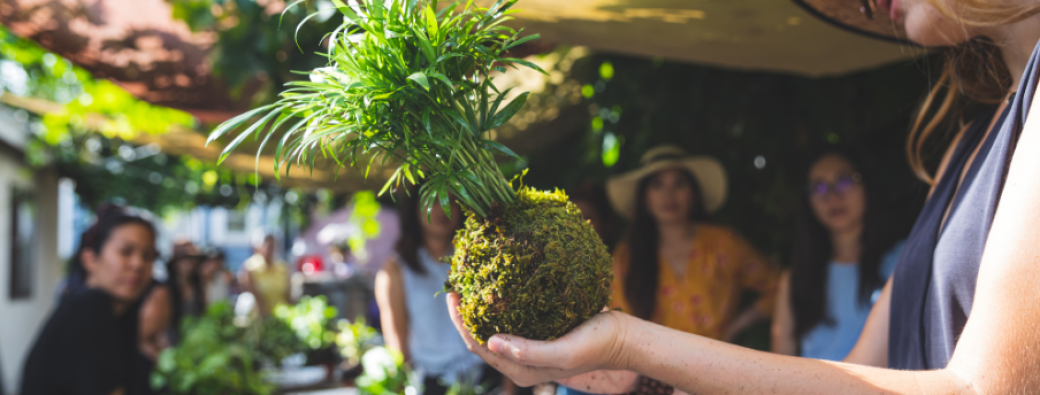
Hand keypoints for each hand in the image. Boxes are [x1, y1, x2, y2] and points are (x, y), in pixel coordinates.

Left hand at [446, 292, 629, 386]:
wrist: (623, 337)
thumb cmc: (597, 345)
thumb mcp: (565, 352)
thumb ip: (529, 352)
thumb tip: (492, 342)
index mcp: (521, 370)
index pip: (478, 346)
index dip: (460, 322)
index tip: (453, 294)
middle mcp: (520, 360)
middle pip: (480, 336)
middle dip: (464, 313)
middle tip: (456, 282)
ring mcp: (528, 345)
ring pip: (493, 326)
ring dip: (479, 306)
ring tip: (470, 280)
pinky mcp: (538, 330)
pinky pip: (510, 316)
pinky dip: (498, 302)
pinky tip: (496, 282)